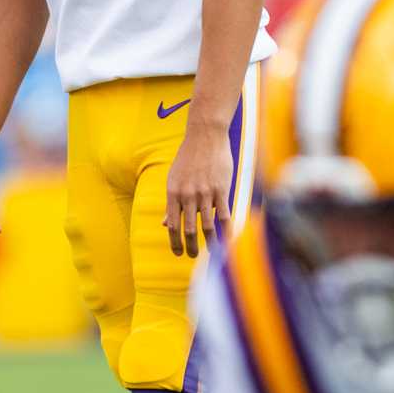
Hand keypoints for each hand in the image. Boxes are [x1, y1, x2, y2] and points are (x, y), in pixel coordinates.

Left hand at [163, 125, 232, 257]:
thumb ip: (172, 203)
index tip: (178, 252)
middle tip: (192, 256)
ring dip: (210, 243)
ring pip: (207, 225)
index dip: (174, 242)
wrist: (205, 136)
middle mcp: (187, 195)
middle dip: (190, 247)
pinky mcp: (221, 189)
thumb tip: (165, 224)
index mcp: (173, 193)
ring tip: (211, 252)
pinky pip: (224, 215)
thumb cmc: (188, 157)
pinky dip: (226, 230)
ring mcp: (205, 193)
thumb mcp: (174, 178)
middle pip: (189, 229)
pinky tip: (228, 240)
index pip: (172, 225)